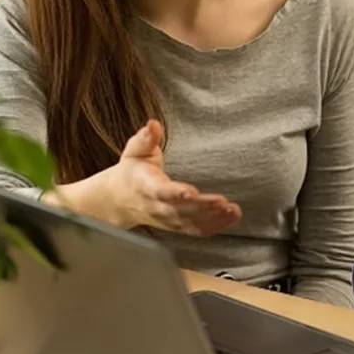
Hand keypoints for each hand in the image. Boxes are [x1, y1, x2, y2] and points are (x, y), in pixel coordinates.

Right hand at [110, 120, 241, 235]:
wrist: (120, 199)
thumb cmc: (132, 171)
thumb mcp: (134, 151)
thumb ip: (145, 138)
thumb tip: (153, 124)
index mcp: (145, 186)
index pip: (161, 192)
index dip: (175, 193)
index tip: (190, 192)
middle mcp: (157, 207)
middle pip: (180, 210)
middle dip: (201, 207)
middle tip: (222, 202)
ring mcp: (167, 219)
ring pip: (190, 222)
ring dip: (213, 218)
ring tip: (233, 210)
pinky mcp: (177, 225)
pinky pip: (196, 229)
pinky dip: (215, 225)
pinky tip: (232, 218)